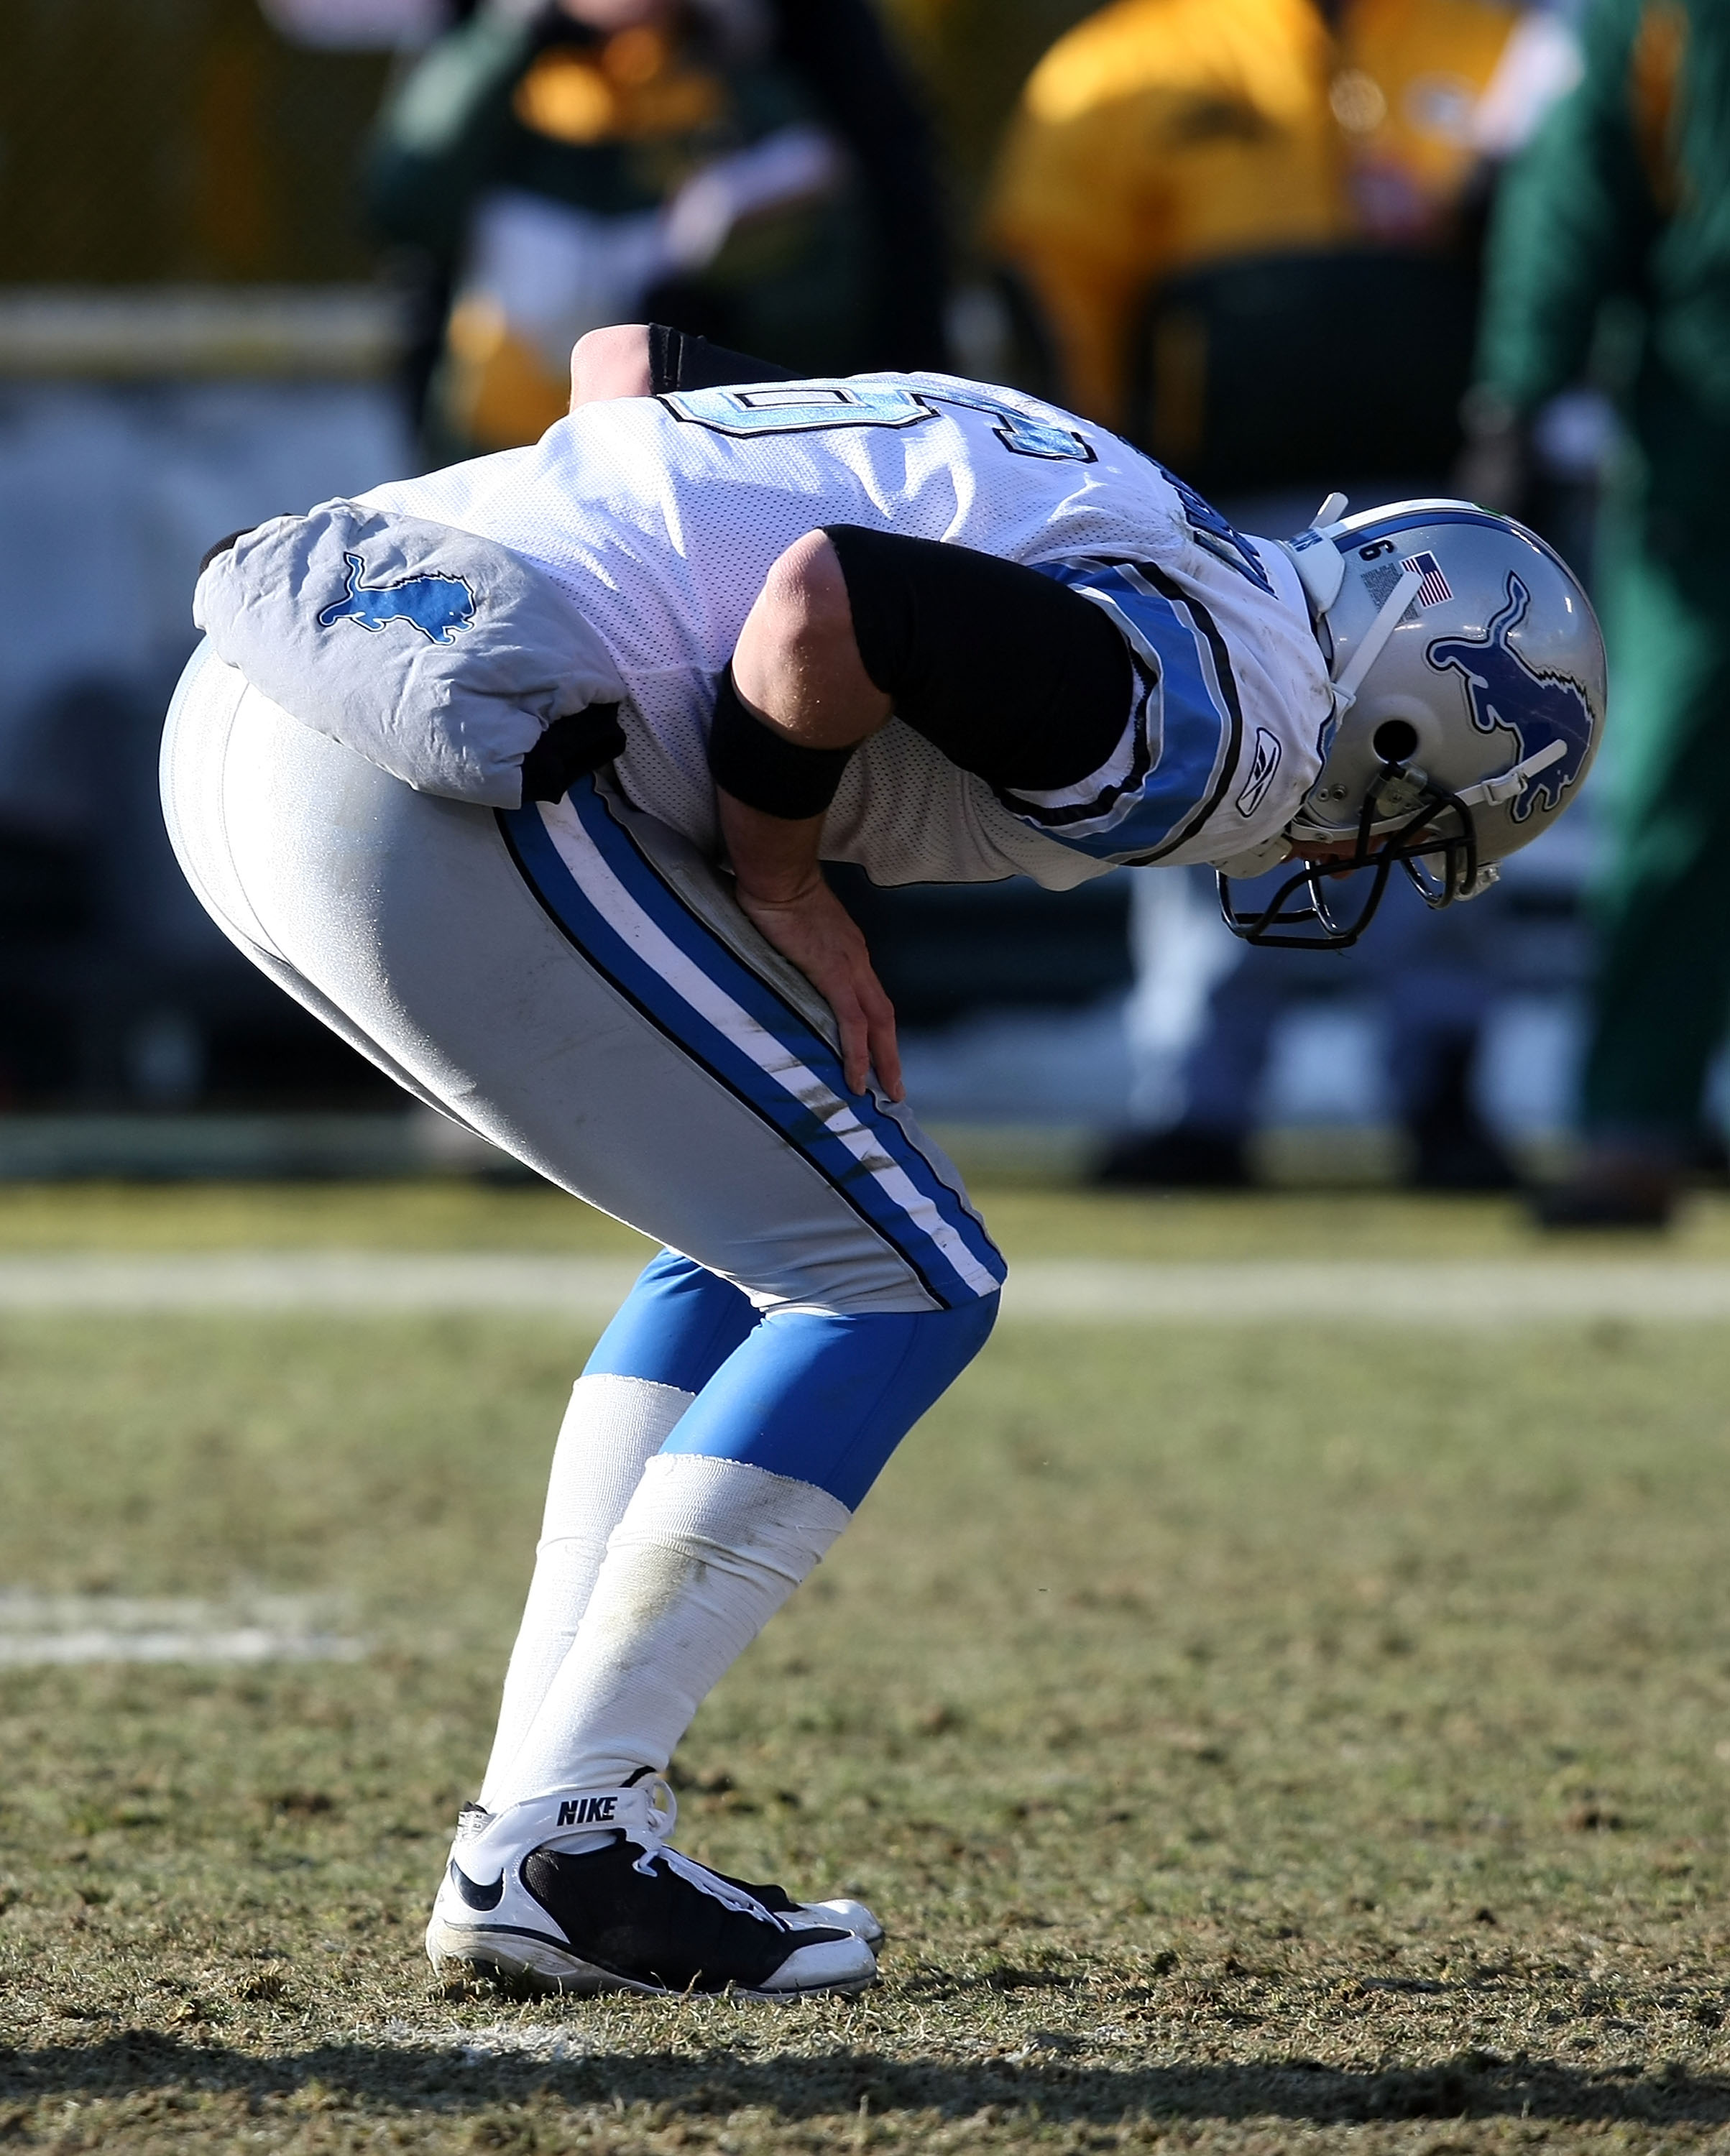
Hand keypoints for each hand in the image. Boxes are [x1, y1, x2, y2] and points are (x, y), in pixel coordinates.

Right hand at [734, 871, 902, 1102]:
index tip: (879, 1055)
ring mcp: (849, 968)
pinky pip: (853, 1022)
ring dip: (884, 1060)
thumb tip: (789, 967)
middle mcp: (857, 961)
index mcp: (849, 951)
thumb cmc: (777, 893)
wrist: (777, 874)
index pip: (870, 997)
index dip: (878, 1030)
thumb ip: (799, 951)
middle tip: (896, 1088)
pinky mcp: (834, 975)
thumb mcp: (796, 929)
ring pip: (877, 1023)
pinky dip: (859, 1053)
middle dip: (891, 1054)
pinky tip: (858, 1078)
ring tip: (887, 1091)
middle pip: (884, 1015)